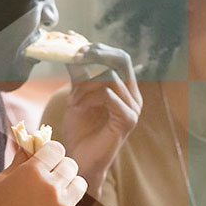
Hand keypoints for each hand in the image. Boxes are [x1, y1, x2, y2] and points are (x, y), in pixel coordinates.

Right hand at [0, 141, 83, 205]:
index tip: (45, 158)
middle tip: (49, 176)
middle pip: (70, 164)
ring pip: (79, 184)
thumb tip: (27, 146)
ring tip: (54, 192)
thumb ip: (18, 162)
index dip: (50, 152)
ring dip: (69, 184)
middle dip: (60, 167)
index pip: (56, 149)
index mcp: (32, 172)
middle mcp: (51, 186)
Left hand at [56, 44, 142, 190]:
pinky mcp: (128, 121)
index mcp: (124, 89)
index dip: (99, 48)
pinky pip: (112, 97)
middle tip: (77, 55)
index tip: (76, 45)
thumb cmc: (80, 131)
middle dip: (99, 55)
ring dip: (88, 85)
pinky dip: (93, 97)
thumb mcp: (77, 97)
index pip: (118, 57)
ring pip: (113, 78)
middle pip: (123, 60)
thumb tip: (72, 51)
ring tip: (73, 100)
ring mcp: (133, 108)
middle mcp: (133, 96)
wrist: (80, 160)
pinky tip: (80, 105)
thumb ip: (79, 77)